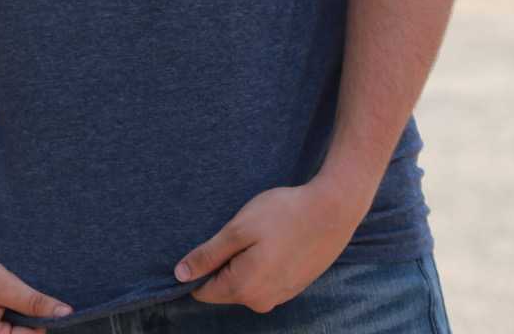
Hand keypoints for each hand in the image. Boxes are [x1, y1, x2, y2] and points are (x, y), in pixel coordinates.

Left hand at [174, 177, 370, 313]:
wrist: (333, 211)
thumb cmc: (283, 215)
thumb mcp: (238, 230)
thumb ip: (208, 255)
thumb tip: (180, 275)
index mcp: (244, 289)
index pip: (203, 292)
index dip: (198, 267)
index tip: (209, 243)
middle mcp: (261, 301)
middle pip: (223, 288)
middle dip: (222, 263)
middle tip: (237, 233)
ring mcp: (279, 296)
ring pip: (243, 283)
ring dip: (242, 262)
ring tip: (258, 235)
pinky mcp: (292, 287)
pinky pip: (262, 280)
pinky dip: (260, 263)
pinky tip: (271, 241)